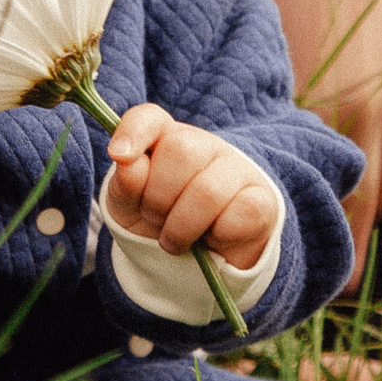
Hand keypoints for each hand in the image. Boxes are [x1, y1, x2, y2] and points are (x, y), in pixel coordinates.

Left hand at [103, 103, 279, 270]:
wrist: (197, 262)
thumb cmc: (158, 223)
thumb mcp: (129, 208)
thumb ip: (124, 184)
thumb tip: (127, 161)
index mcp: (164, 139)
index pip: (149, 118)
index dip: (134, 132)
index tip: (119, 156)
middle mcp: (203, 145)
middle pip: (181, 150)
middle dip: (157, 198)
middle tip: (155, 220)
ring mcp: (237, 169)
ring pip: (208, 190)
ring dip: (181, 227)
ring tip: (175, 239)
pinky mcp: (262, 199)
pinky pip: (239, 213)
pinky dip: (217, 236)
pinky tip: (212, 238)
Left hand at [256, 0, 381, 284]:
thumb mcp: (275, 60)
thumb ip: (283, 119)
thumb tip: (270, 175)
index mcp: (337, 107)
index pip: (344, 201)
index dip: (336, 246)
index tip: (326, 276)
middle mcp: (381, 109)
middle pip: (375, 201)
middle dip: (353, 231)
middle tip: (335, 261)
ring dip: (374, 196)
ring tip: (346, 208)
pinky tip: (371, 157)